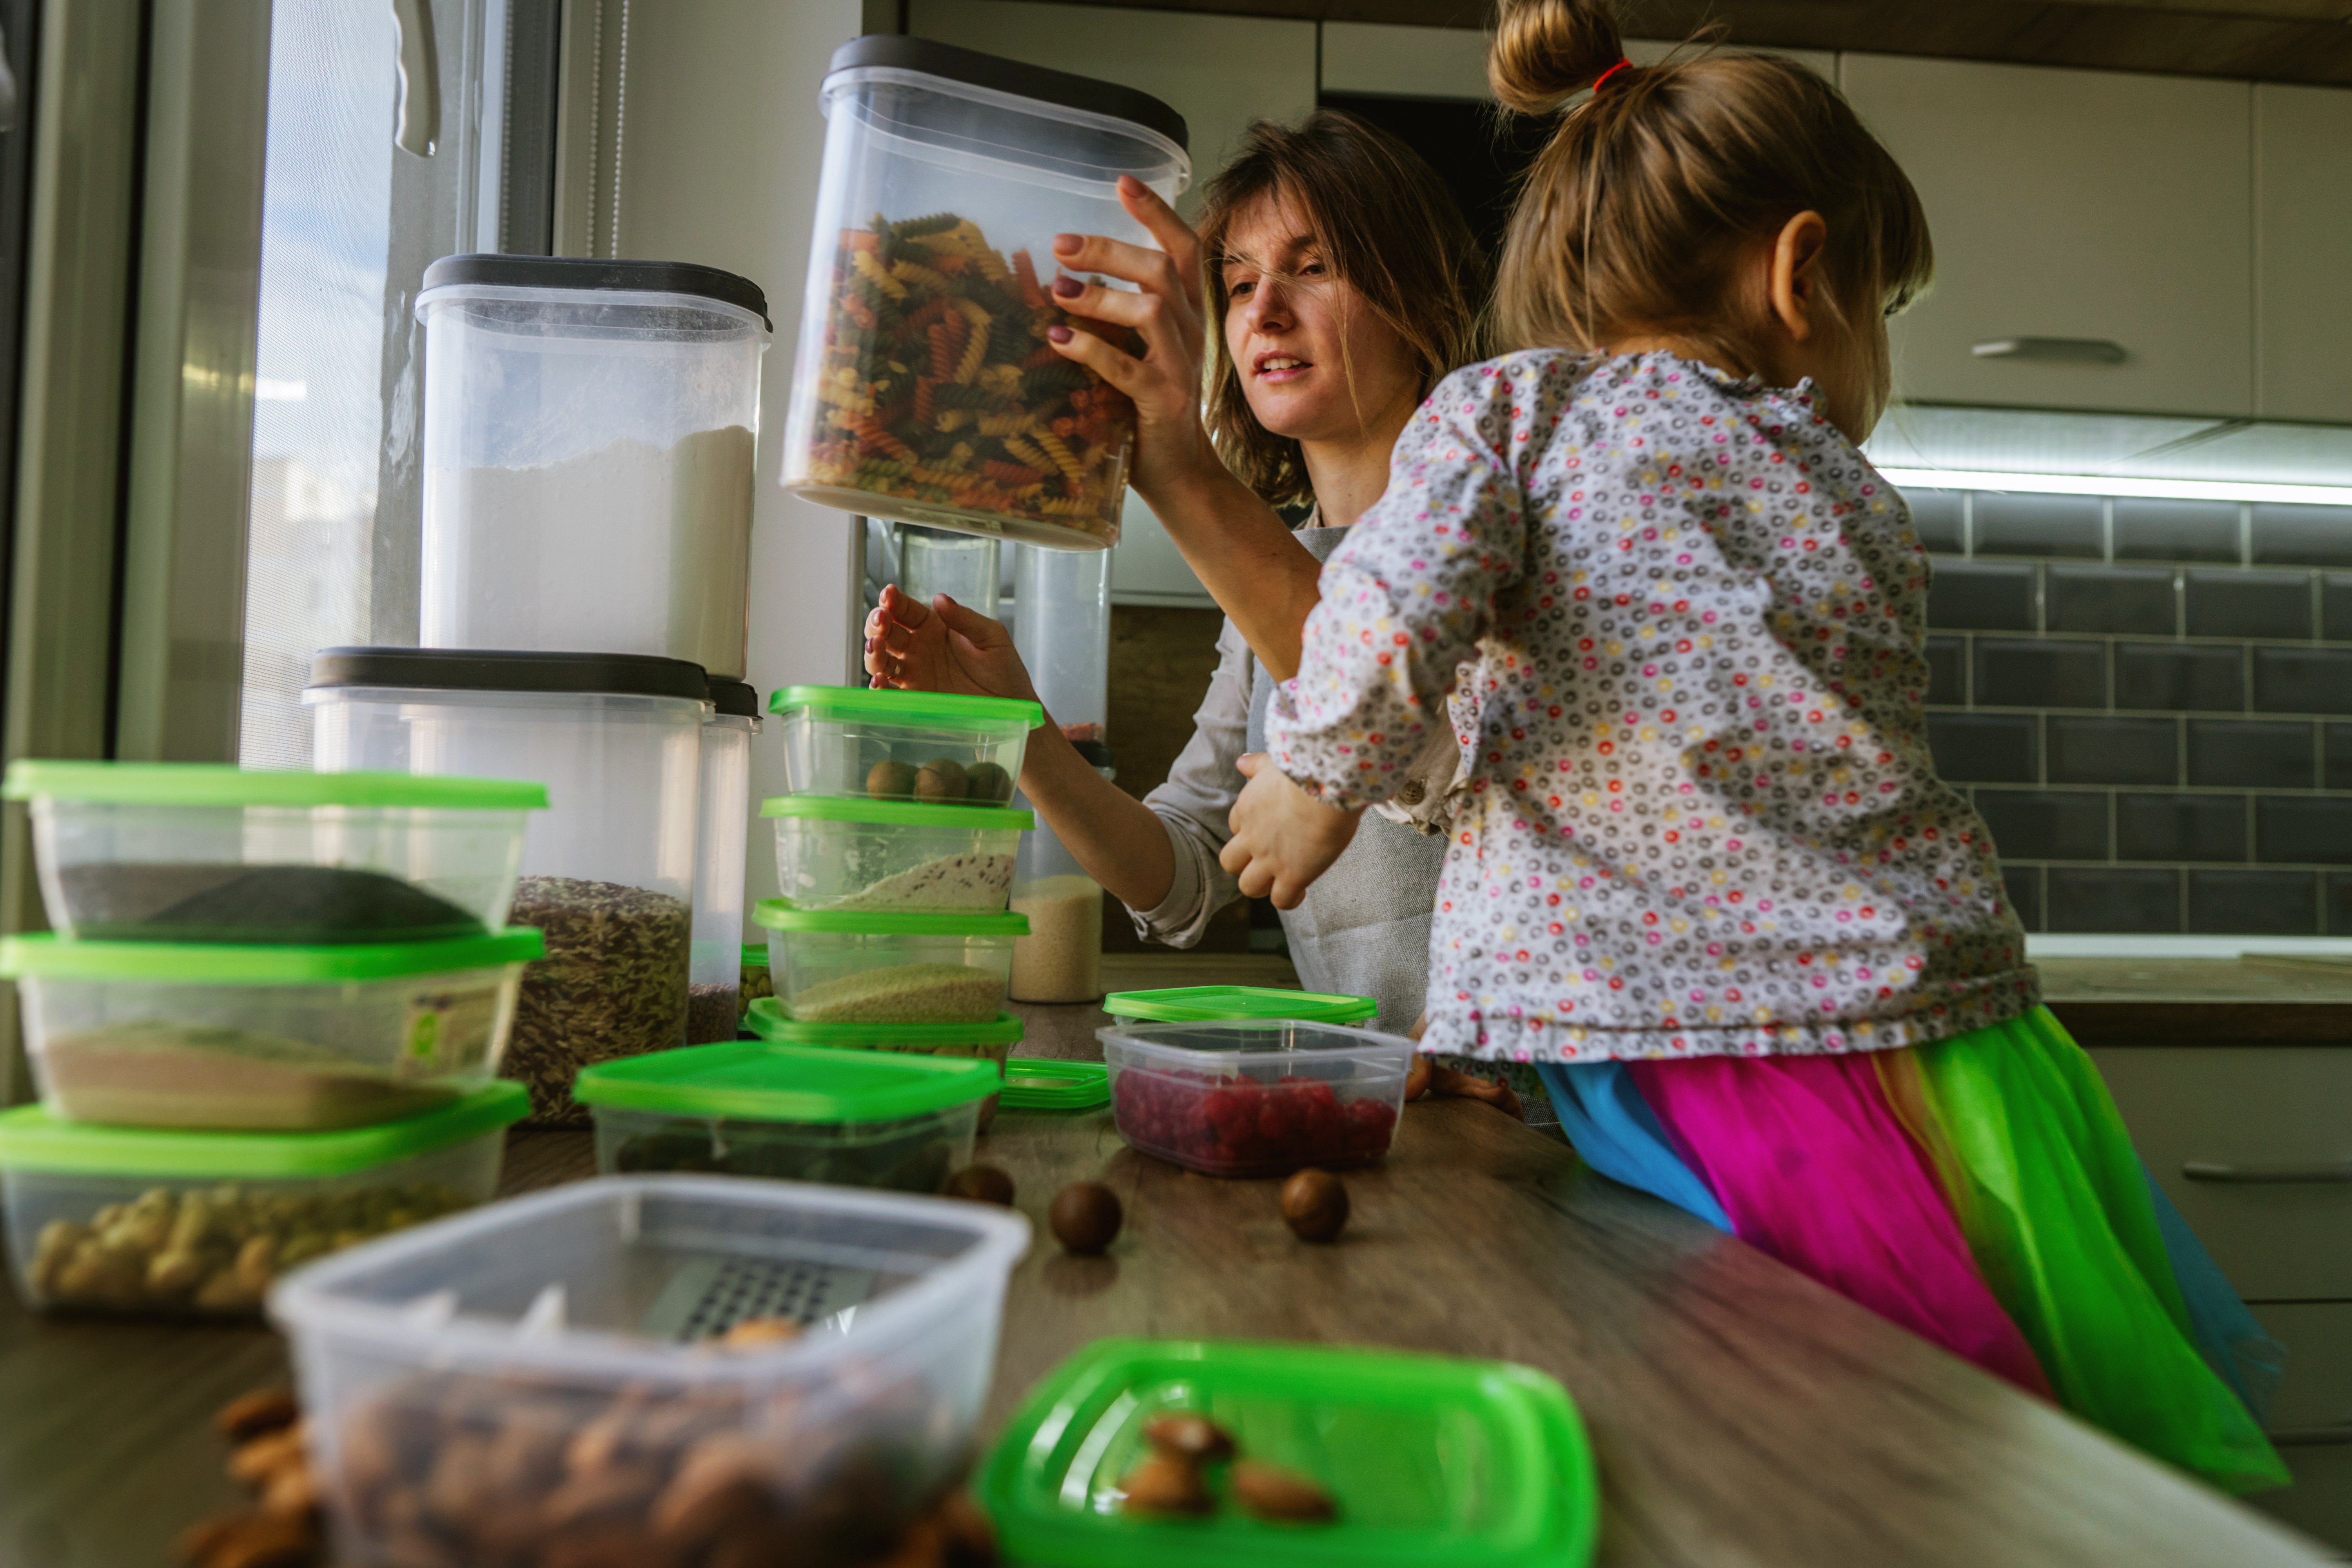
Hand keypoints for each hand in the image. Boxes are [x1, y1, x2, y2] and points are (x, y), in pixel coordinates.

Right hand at [864, 584, 1039, 705]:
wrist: (1012, 708)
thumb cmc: (1004, 670)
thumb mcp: (991, 638)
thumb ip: (965, 619)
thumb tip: (940, 599)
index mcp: (935, 627)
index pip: (907, 610)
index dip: (894, 601)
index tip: (889, 595)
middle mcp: (919, 648)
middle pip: (887, 632)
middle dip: (878, 623)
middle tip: (881, 619)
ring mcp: (914, 674)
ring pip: (882, 660)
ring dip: (873, 652)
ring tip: (876, 646)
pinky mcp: (915, 699)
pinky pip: (889, 692)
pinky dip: (878, 687)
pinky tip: (879, 680)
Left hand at [1045, 175, 1217, 500]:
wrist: (1179, 472)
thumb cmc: (1147, 406)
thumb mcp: (1139, 348)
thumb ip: (1118, 315)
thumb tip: (1062, 278)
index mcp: (1187, 313)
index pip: (1182, 249)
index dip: (1155, 213)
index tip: (1122, 181)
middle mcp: (1191, 332)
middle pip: (1161, 269)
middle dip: (1110, 249)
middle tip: (1062, 244)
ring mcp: (1181, 367)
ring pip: (1151, 310)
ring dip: (1100, 296)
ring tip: (1057, 290)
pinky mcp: (1163, 402)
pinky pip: (1126, 367)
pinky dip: (1088, 349)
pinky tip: (1055, 339)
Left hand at [1219, 752, 1360, 909]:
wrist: (1326, 784)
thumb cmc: (1305, 769)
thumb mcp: (1274, 763)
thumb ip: (1256, 765)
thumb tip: (1241, 762)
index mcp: (1247, 809)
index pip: (1235, 827)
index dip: (1248, 832)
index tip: (1267, 831)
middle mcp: (1252, 837)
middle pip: (1230, 863)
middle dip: (1244, 865)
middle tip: (1267, 862)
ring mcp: (1270, 859)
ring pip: (1248, 887)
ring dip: (1262, 886)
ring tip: (1282, 881)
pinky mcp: (1293, 875)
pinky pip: (1281, 901)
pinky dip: (1289, 900)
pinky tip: (1301, 891)